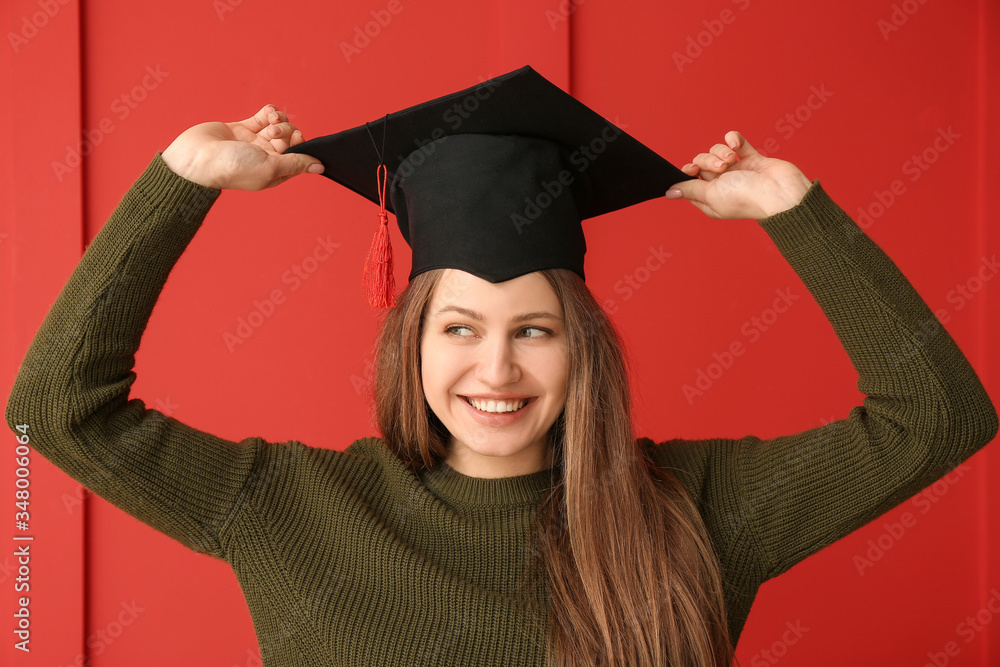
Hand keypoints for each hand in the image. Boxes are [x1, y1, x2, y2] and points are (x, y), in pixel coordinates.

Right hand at [160, 105, 323, 189]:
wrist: (197, 157)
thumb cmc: (232, 168)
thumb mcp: (270, 168)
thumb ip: (295, 164)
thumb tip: (320, 167)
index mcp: (275, 172)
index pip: (300, 156)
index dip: (302, 146)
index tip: (296, 140)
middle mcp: (267, 158)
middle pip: (291, 139)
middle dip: (287, 132)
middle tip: (273, 134)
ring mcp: (255, 142)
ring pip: (279, 125)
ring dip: (279, 121)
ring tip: (268, 124)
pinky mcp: (243, 128)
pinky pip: (264, 116)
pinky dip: (270, 111)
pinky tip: (267, 113)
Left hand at [665, 131, 811, 218]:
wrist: (781, 193)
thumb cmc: (746, 198)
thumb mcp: (711, 195)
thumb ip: (691, 190)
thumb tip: (670, 192)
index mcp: (710, 199)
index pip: (690, 181)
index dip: (688, 172)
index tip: (691, 169)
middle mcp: (722, 185)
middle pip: (702, 163)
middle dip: (708, 161)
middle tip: (721, 168)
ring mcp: (737, 171)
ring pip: (717, 151)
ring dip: (722, 151)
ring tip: (732, 159)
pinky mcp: (751, 158)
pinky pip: (735, 142)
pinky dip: (734, 139)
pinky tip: (736, 145)